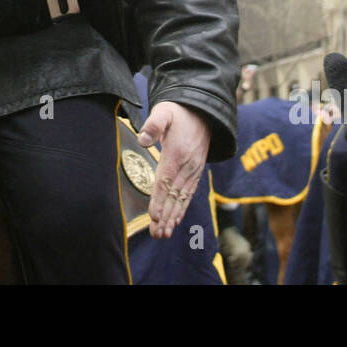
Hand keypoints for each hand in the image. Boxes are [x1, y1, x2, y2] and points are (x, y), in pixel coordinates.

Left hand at [138, 101, 210, 239]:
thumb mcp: (164, 112)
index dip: (158, 200)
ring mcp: (193, 170)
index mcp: (177, 153)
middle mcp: (187, 165)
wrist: (203, 111)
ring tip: (164, 234)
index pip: (166, 181)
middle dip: (165, 216)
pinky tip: (175, 221)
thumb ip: (154, 124)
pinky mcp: (196, 172)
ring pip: (182, 198)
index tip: (153, 216)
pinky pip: (189, 193)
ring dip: (173, 217)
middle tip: (157, 234)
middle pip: (174, 195)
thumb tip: (143, 139)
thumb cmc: (179, 112)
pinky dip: (182, 209)